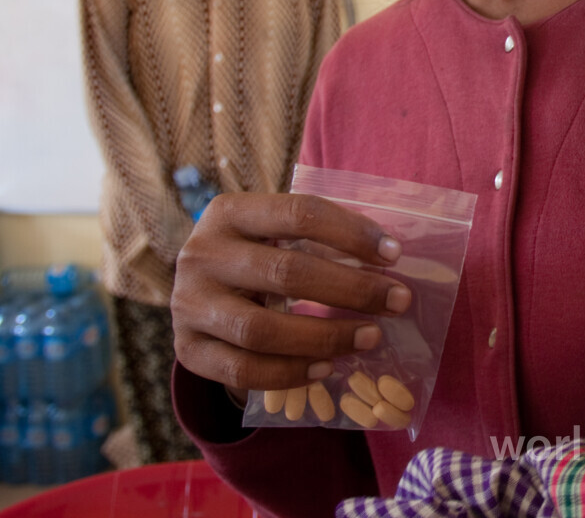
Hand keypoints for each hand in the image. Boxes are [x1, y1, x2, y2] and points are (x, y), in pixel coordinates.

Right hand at [171, 192, 409, 397]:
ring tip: (371, 338)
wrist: (198, 292)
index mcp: (230, 211)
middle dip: (352, 289)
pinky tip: (327, 368)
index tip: (395, 255)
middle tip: (398, 301)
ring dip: (325, 337)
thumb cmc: (257, 255)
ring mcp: (188, 304)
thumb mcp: (277, 234)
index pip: (299, 214)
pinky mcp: (186, 349)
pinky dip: (290, 373)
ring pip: (261, 330)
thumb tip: (391, 259)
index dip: (352, 233)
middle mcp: (201, 254)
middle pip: (286, 273)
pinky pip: (242, 371)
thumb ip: (322, 239)